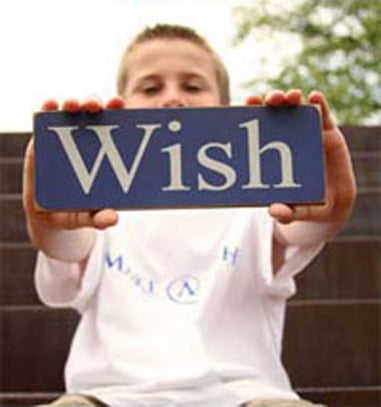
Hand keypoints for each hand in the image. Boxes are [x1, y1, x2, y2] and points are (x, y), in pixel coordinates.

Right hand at [23, 97, 125, 233]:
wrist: (47, 216)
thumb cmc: (75, 212)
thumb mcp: (87, 217)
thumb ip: (99, 218)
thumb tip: (112, 218)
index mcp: (103, 154)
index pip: (114, 127)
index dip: (118, 112)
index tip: (121, 104)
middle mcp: (86, 141)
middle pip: (93, 114)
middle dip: (95, 103)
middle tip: (96, 106)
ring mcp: (64, 139)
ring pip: (70, 113)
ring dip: (72, 104)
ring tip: (73, 106)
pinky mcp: (43, 142)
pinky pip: (45, 122)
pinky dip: (48, 110)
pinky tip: (50, 106)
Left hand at [246, 89, 356, 242]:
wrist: (332, 202)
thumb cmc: (305, 204)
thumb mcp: (298, 211)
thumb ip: (288, 213)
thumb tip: (274, 212)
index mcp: (272, 153)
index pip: (259, 129)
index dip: (252, 115)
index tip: (246, 104)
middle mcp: (287, 139)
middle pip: (276, 113)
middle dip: (271, 102)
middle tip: (269, 99)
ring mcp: (306, 133)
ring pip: (297, 110)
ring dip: (291, 99)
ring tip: (290, 96)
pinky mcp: (327, 132)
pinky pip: (323, 114)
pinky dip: (319, 103)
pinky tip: (314, 97)